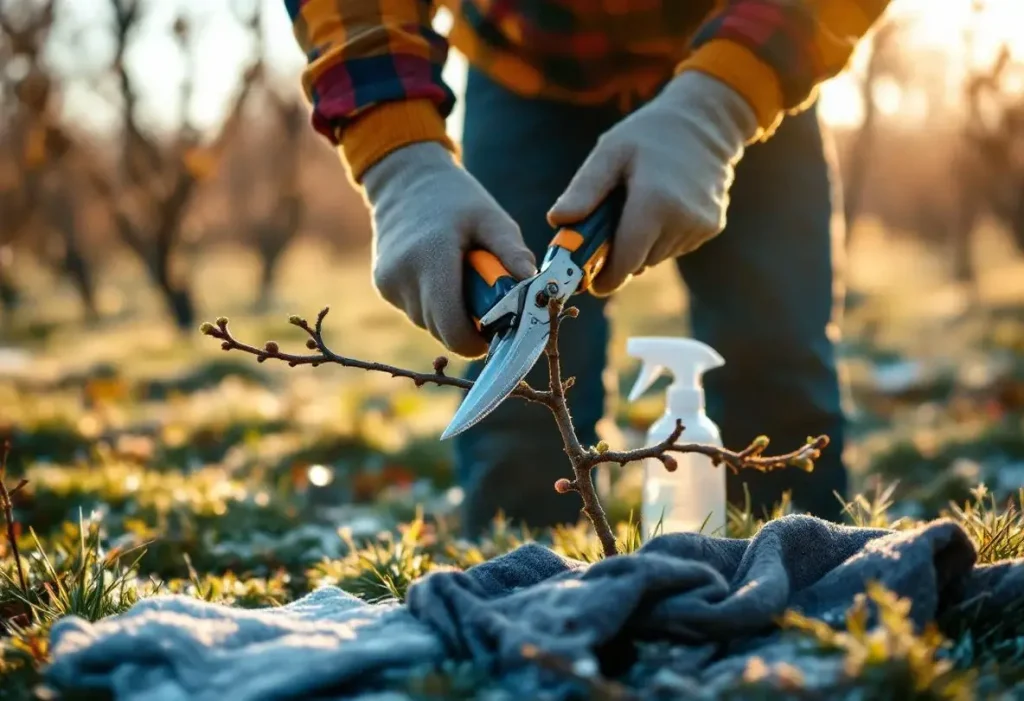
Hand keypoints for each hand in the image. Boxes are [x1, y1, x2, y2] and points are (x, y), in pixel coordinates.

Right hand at [361, 142, 536, 357]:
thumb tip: (534, 285)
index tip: (493, 332)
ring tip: (461, 280)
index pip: (451, 327)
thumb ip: (512, 252)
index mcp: (432, 258)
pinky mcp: (383, 286)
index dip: (475, 341)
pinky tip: (441, 276)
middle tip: (484, 300)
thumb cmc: (456, 198)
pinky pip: (417, 313)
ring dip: (451, 315)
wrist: (405, 180)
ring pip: (429, 325)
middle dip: (468, 326)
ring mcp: (389, 283)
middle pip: (442, 331)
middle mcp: (404, 276)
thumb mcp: (491, 218)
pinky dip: (434, 305)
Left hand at [547, 71, 757, 295]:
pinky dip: (663, 237)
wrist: (706, 122)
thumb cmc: (649, 134)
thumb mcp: (610, 153)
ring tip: (639, 209)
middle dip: (621, 255)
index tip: (591, 281)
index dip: (606, 278)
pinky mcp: (713, 226)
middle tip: (609, 229)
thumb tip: (557, 222)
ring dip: (642, 245)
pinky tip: (663, 207)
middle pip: (640, 262)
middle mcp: (682, 220)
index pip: (626, 262)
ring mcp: (701, 226)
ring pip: (658, 257)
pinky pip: (677, 246)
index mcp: (654, 203)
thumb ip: (584, 189)